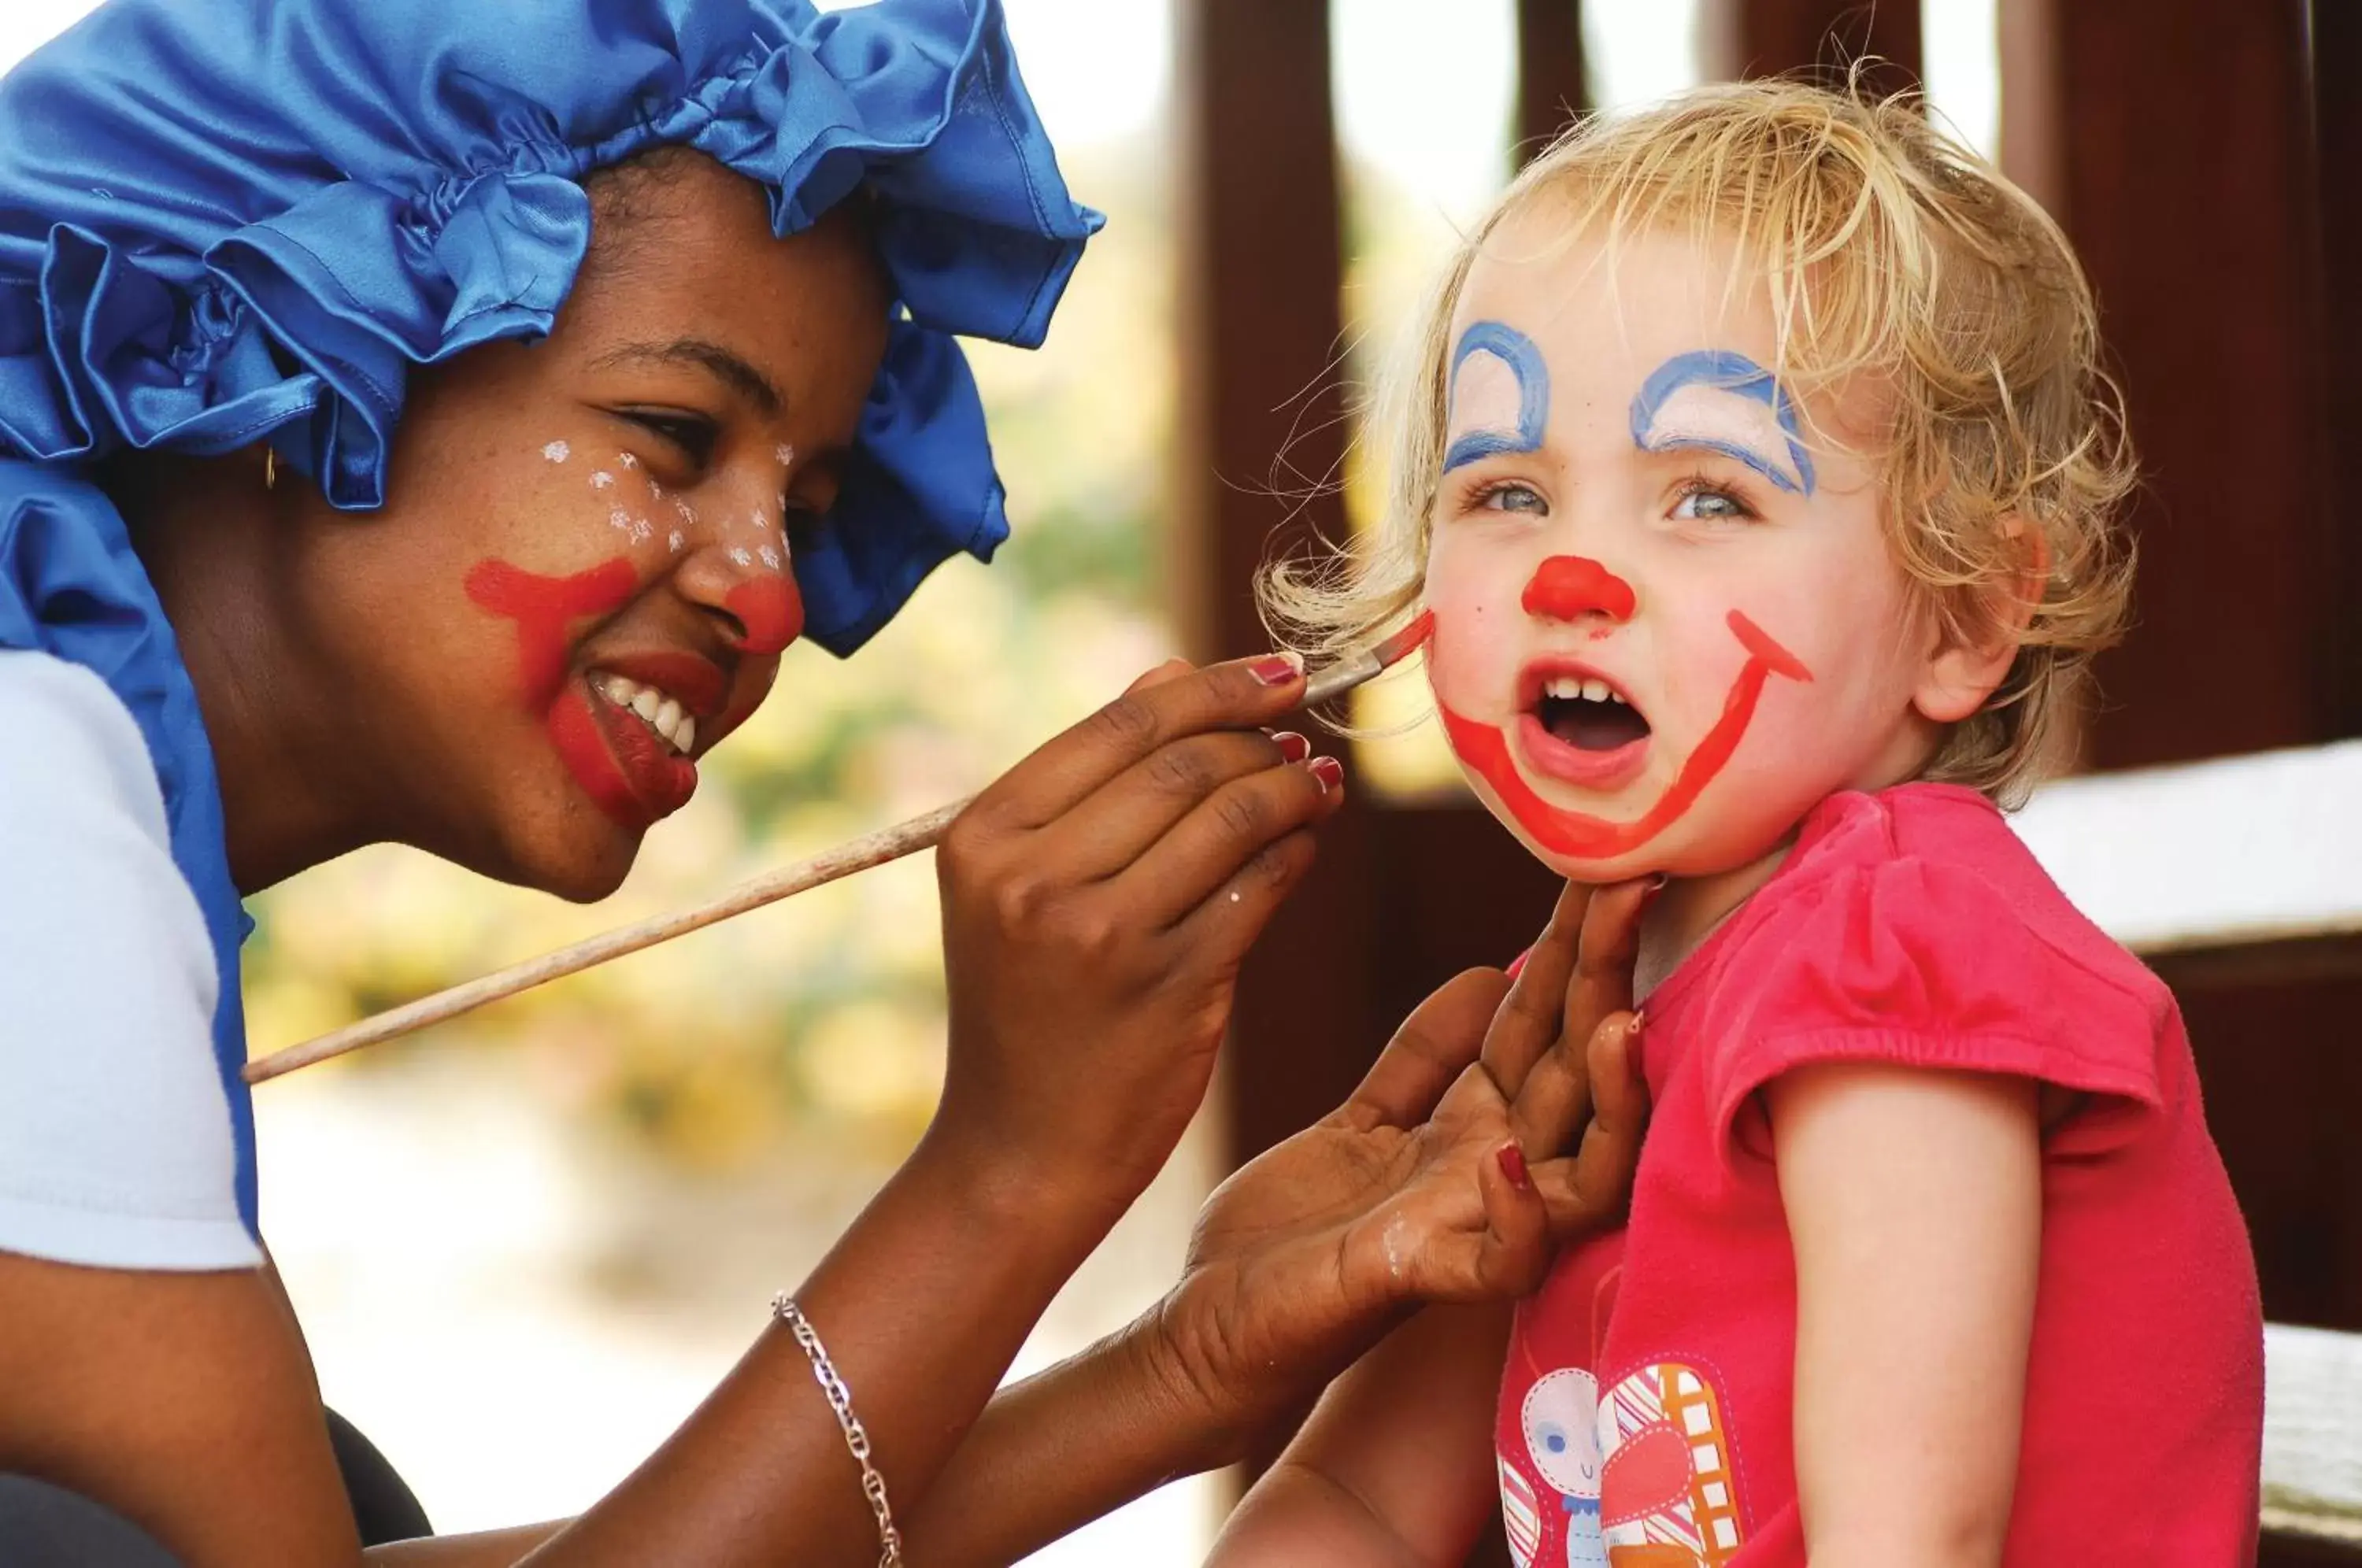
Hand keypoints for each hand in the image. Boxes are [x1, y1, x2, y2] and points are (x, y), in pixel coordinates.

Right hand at [926, 655, 1341, 1226]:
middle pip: (1182, 763)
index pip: (1120, 723)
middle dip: (1261, 739)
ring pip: (1230, 818)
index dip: (1215, 686)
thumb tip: (1175, 669)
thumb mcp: (1017, 890)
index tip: (1279, 673)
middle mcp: (1033, 879)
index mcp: (984, 837)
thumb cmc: (1026, 1009)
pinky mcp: (1170, 986)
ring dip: (1292, 789)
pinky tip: (1308, 839)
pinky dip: (1296, 851)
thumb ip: (1091, 780)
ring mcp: (1102, 934)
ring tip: (1317, 782)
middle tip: (1302, 735)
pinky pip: (1259, 887)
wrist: (1018, 1152)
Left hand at [1144, 878, 1651, 1447]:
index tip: (1604, 868)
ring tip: (1617, 1025)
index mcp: (1478, 1130)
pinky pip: (1499, 1266)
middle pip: (1576, 1077)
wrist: (1212, 1326)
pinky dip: (1515, 1220)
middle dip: (1606, 986)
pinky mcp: (1419, 1283)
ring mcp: (1465, 1232)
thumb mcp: (1362, 1115)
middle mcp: (1493, 1178)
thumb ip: (1427, 1053)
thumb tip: (1494, 968)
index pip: (1543, 1027)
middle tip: (1631, 897)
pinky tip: (1505, 1158)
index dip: (1573, 950)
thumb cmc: (1292, 1230)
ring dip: (1605, 1102)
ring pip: (1581, 1174)